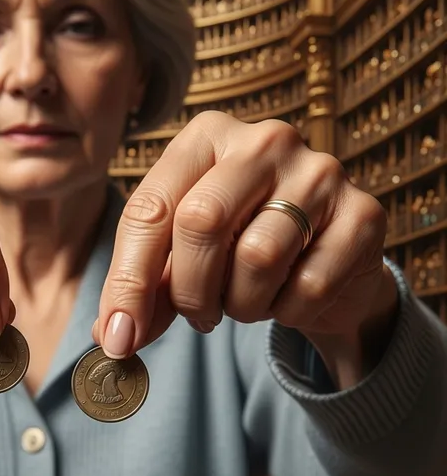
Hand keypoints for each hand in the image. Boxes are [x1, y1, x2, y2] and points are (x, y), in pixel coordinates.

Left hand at [95, 111, 391, 356]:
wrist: (325, 261)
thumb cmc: (238, 249)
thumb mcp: (182, 257)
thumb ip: (146, 289)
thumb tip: (112, 337)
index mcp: (206, 137)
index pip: (149, 209)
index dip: (128, 281)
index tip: (117, 338)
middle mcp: (264, 141)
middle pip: (201, 221)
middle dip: (189, 291)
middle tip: (198, 316)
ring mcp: (321, 171)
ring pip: (257, 257)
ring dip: (241, 304)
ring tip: (246, 300)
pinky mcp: (364, 214)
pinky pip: (309, 285)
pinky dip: (288, 311)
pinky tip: (288, 298)